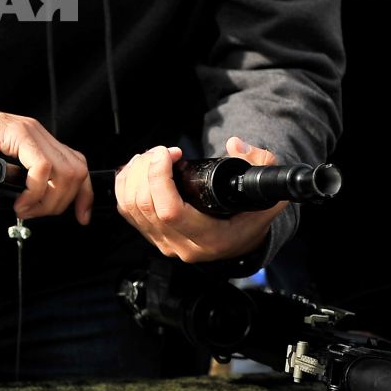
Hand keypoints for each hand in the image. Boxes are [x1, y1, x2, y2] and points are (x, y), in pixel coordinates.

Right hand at [0, 98, 91, 222]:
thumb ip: (19, 177)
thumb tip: (33, 202)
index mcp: (39, 141)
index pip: (77, 167)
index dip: (83, 195)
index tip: (80, 216)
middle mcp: (39, 134)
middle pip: (77, 172)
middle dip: (62, 203)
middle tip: (36, 213)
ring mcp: (30, 132)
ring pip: (64, 172)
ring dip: (48, 200)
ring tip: (25, 208)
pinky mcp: (17, 134)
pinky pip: (41, 168)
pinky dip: (35, 191)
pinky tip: (20, 200)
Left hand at [115, 136, 283, 262]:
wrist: (243, 238)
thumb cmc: (252, 215)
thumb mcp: (265, 192)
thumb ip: (259, 165)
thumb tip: (235, 145)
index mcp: (210, 238)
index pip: (170, 212)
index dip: (160, 178)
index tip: (168, 153)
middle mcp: (183, 245)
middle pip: (144, 206)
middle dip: (146, 169)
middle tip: (161, 151)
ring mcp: (165, 243)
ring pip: (130, 207)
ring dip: (134, 174)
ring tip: (150, 156)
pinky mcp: (153, 237)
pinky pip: (126, 211)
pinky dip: (126, 185)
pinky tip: (138, 169)